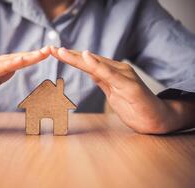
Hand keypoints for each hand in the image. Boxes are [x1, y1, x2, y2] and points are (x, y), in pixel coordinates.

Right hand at [0, 47, 50, 131]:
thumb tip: (12, 68)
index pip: (10, 62)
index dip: (27, 58)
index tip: (45, 55)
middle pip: (9, 59)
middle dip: (30, 55)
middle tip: (49, 50)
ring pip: (2, 63)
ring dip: (22, 58)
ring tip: (39, 54)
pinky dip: (5, 66)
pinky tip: (18, 62)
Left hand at [50, 46, 193, 133]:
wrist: (156, 118)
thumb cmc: (135, 107)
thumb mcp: (113, 93)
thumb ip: (103, 81)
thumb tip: (91, 72)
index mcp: (111, 72)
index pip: (87, 63)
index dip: (71, 58)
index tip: (54, 53)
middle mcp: (117, 69)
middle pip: (88, 61)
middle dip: (68, 55)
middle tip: (51, 49)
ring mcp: (123, 75)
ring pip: (96, 64)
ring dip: (77, 57)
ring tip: (61, 51)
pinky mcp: (129, 85)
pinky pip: (110, 74)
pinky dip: (97, 65)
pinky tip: (86, 57)